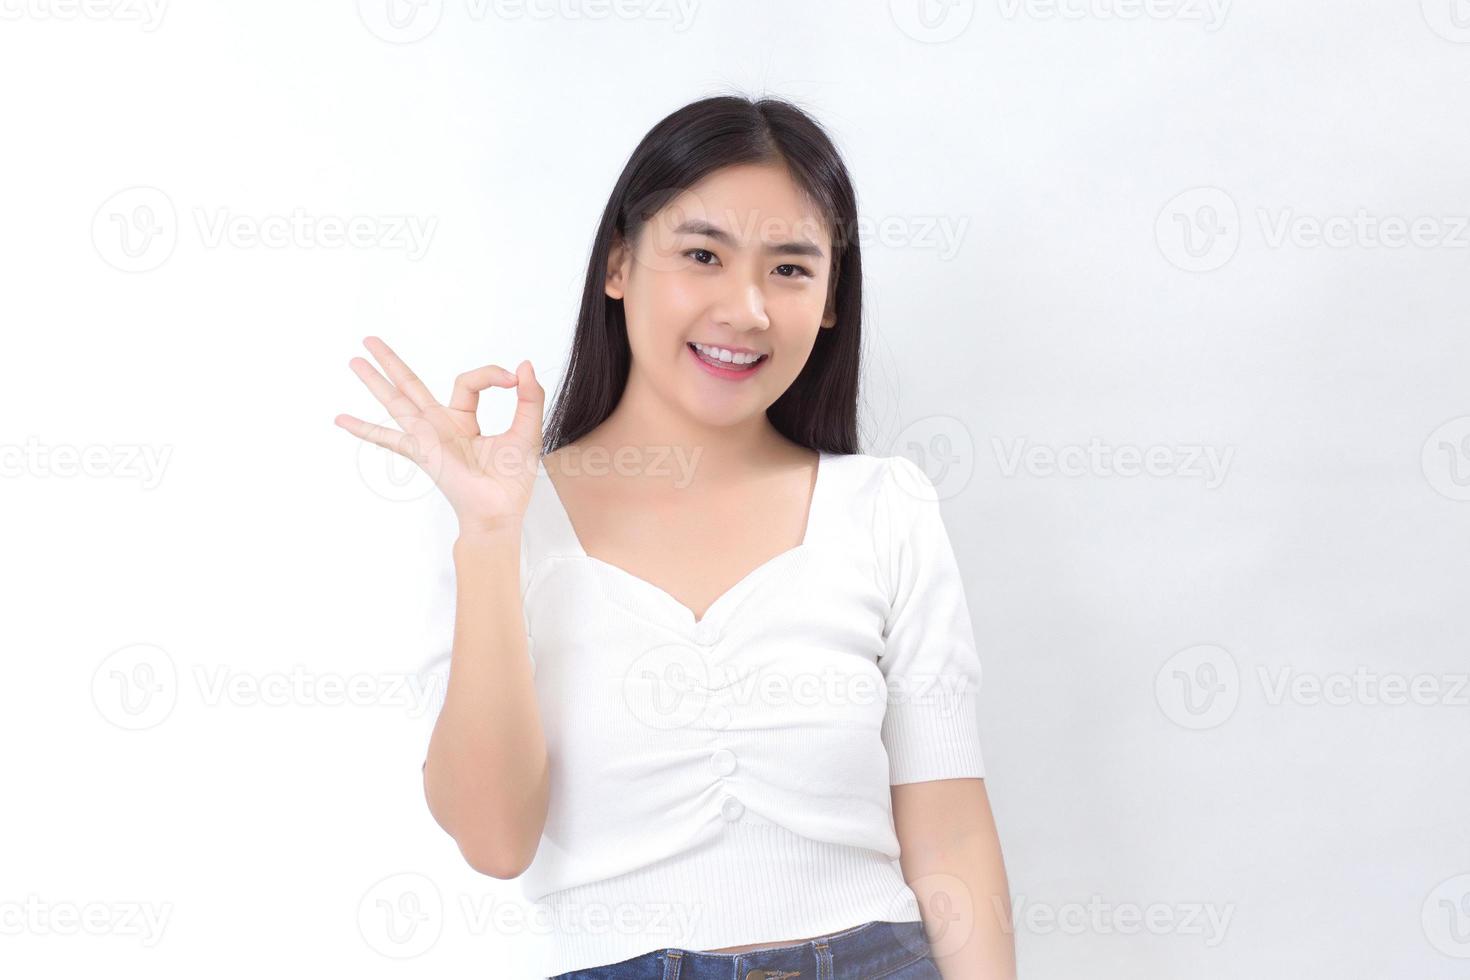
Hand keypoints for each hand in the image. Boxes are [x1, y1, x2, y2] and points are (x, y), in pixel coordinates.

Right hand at [335, 336, 543, 534]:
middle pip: (411, 385)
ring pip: (396, 401)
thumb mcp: (527, 430)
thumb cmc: (512, 479)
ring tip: (353, 360)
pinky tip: (341, 419)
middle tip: (370, 339)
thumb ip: (529, 398)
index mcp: (463, 420)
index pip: (467, 382)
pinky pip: (388, 438)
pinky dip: (364, 429)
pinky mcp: (422, 450)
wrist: (501, 510)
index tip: (512, 380)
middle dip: (391, 362)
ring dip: (374, 381)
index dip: (490, 375)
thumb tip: (524, 365)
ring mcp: (427, 438)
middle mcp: (439, 426)